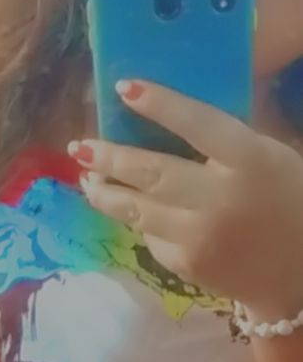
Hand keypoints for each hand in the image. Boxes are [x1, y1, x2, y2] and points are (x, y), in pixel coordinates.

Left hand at [71, 79, 302, 319]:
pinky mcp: (186, 265)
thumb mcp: (269, 156)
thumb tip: (167, 113)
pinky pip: (150, 236)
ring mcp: (199, 236)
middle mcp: (219, 198)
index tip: (123, 88)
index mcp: (249, 161)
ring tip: (86, 177)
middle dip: (109, 157)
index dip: (159, 104)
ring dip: (105, 192)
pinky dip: (137, 219)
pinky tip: (127, 207)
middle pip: (151, 172)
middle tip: (80, 145)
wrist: (299, 273)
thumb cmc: (289, 200)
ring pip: (136, 209)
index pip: (197, 124)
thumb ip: (226, 139)